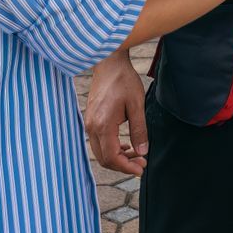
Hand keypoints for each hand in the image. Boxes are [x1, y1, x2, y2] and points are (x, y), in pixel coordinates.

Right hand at [82, 52, 150, 175]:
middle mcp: (92, 127)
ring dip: (118, 157)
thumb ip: (139, 129)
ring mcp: (89, 124)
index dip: (126, 167)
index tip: (141, 169)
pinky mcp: (91, 120)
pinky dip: (112, 148)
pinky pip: (99, 142)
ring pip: (101, 152)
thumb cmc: (123, 80)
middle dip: (123, 165)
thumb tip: (143, 151)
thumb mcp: (137, 104)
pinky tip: (126, 145)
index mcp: (103, 125)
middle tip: (142, 163)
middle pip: (105, 158)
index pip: (112, 157)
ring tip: (137, 154)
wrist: (109, 63)